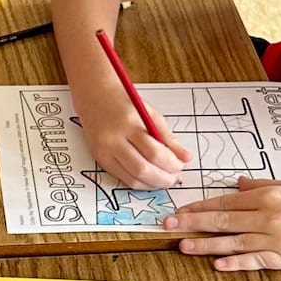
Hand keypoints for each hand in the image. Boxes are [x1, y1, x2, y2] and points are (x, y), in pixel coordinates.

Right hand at [72, 82, 191, 190]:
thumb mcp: (151, 114)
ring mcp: (104, 151)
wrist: (94, 96)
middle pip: (142, 169)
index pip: (154, 152)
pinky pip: (122, 178)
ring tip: (164, 179)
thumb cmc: (125, 103)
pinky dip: (139, 182)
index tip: (181, 165)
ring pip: (132, 178)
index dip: (171, 164)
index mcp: (129, 124)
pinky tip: (149, 178)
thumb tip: (185, 158)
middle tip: (175, 177)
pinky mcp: (100, 159)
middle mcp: (114, 140)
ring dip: (152, 184)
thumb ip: (168, 137)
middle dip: (163, 178)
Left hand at [164, 179, 280, 272]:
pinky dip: (235, 263)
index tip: (179, 211)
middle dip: (192, 223)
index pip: (225, 201)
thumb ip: (264, 184)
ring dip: (206, 245)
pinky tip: (217, 264)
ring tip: (183, 246)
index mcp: (268, 195)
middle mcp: (267, 215)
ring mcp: (276, 237)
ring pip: (233, 242)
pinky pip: (255, 260)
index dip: (199, 207)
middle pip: (222, 220)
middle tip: (167, 227)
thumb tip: (237, 183)